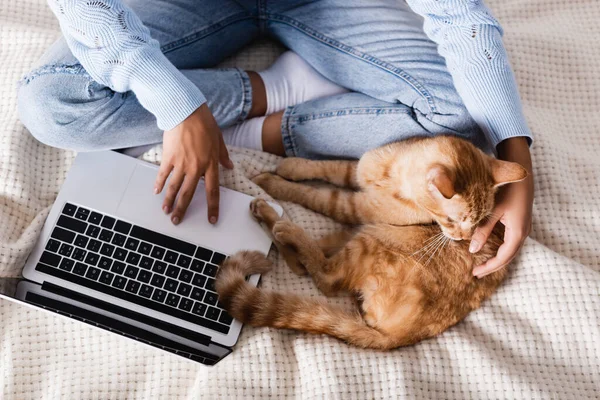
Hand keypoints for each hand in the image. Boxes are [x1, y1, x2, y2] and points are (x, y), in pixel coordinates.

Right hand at [154, 104, 232, 224]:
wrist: (186, 110)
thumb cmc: (204, 123)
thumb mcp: (219, 139)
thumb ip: (223, 155)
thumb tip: (230, 165)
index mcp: (210, 164)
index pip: (213, 191)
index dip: (212, 207)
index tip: (211, 220)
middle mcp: (196, 167)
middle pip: (189, 193)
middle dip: (183, 209)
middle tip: (177, 221)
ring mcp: (181, 163)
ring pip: (175, 187)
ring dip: (169, 200)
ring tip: (165, 211)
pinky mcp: (169, 156)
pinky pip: (163, 173)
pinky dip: (159, 183)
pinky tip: (156, 191)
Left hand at [469, 137, 533, 277]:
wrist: (522, 173)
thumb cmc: (506, 189)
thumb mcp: (492, 211)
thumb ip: (482, 230)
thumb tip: (472, 249)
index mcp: (518, 232)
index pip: (504, 257)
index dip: (490, 267)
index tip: (475, 273)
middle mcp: (523, 232)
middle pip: (508, 257)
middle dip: (493, 266)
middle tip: (476, 273)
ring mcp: (523, 228)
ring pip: (510, 250)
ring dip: (497, 259)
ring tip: (481, 265)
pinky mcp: (520, 223)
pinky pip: (510, 242)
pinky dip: (500, 250)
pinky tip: (489, 250)